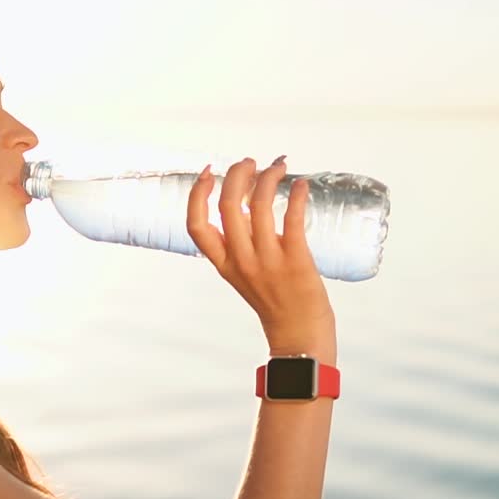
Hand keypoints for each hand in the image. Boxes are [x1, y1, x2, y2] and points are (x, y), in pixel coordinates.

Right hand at [187, 156, 336, 359]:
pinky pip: (292, 218)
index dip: (197, 194)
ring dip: (267, 178)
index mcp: (224, 264)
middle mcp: (241, 260)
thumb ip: (241, 243)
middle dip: (237, 174)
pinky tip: (302, 184)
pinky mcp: (295, 260)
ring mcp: (268, 260)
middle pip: (227, 206)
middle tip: (250, 163)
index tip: (208, 172)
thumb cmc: (276, 302)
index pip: (196, 226)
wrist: (299, 335)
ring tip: (278, 167)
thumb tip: (248, 202)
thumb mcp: (245, 274)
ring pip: (258, 205)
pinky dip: (297, 195)